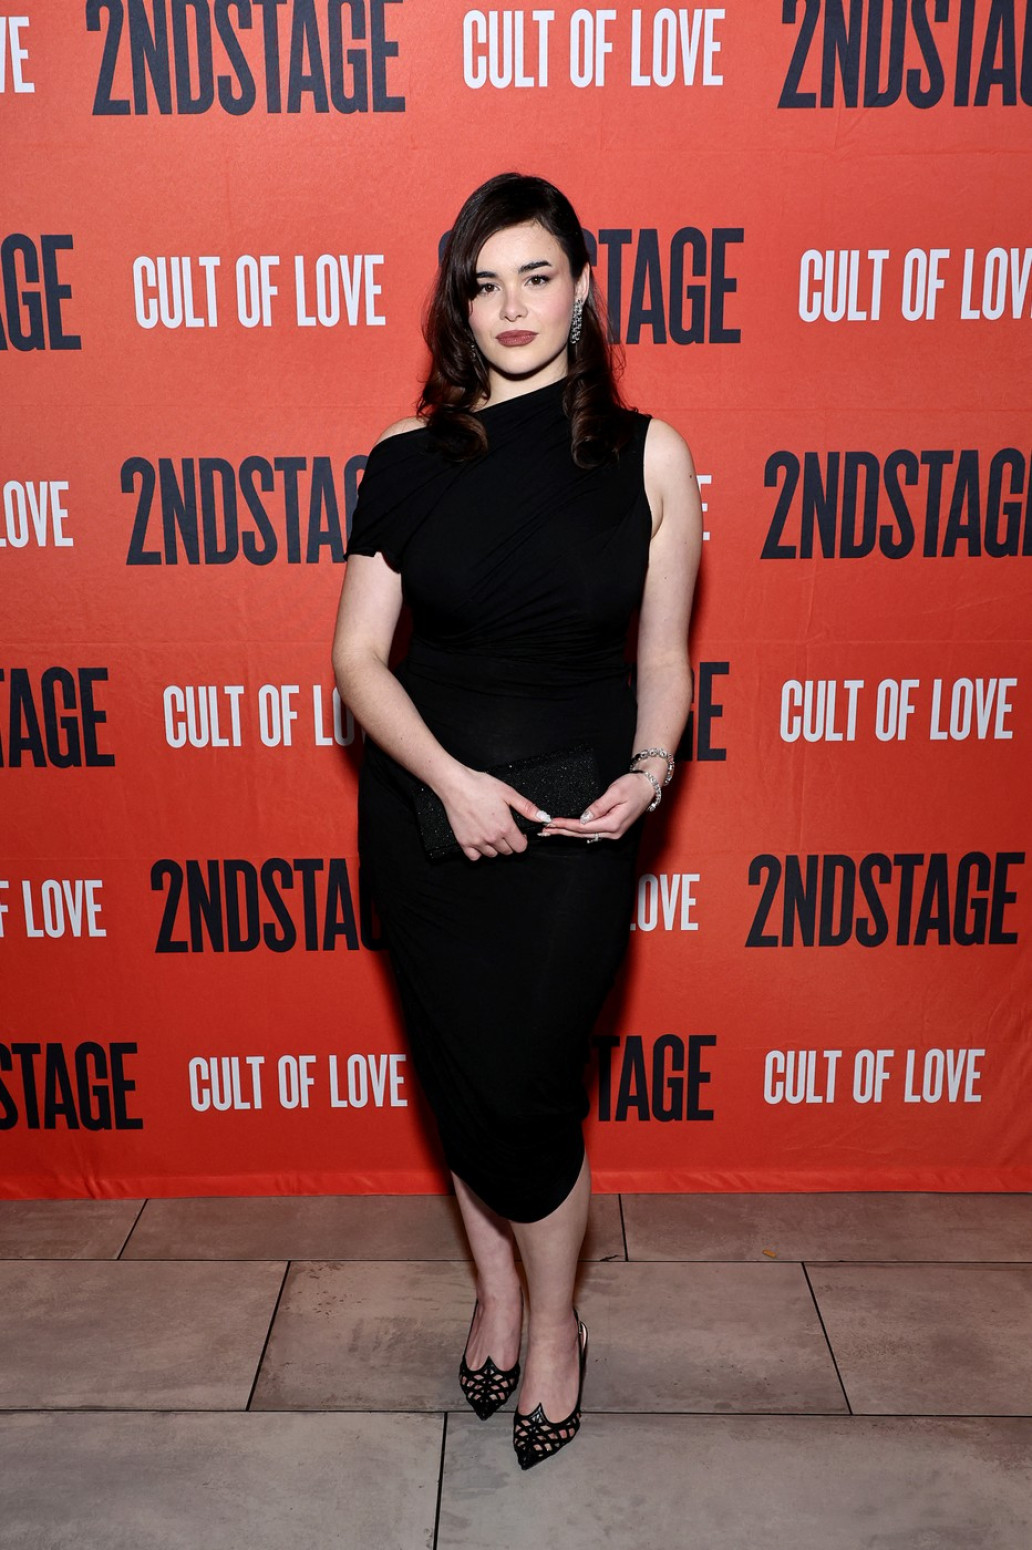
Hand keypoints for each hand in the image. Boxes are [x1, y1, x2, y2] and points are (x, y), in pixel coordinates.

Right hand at [439, 769, 552, 861]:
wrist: (456, 785)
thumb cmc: (480, 786)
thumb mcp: (508, 793)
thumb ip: (527, 808)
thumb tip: (543, 817)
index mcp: (505, 827)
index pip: (521, 847)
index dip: (522, 840)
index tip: (518, 833)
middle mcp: (492, 838)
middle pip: (507, 852)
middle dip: (509, 843)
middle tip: (504, 830)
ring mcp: (477, 842)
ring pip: (492, 855)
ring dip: (495, 847)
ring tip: (491, 832)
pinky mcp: (464, 842)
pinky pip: (475, 857)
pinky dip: (479, 852)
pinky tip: (480, 840)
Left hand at [538, 773, 653, 842]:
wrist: (647, 787)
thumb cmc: (633, 787)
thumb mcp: (615, 792)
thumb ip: (599, 806)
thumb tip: (583, 817)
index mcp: (613, 824)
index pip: (583, 827)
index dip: (566, 825)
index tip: (552, 822)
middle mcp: (613, 832)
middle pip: (582, 834)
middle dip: (562, 831)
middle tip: (544, 830)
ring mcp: (613, 832)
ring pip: (585, 834)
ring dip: (567, 833)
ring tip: (551, 831)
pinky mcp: (612, 828)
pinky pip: (591, 832)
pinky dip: (577, 831)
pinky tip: (567, 831)